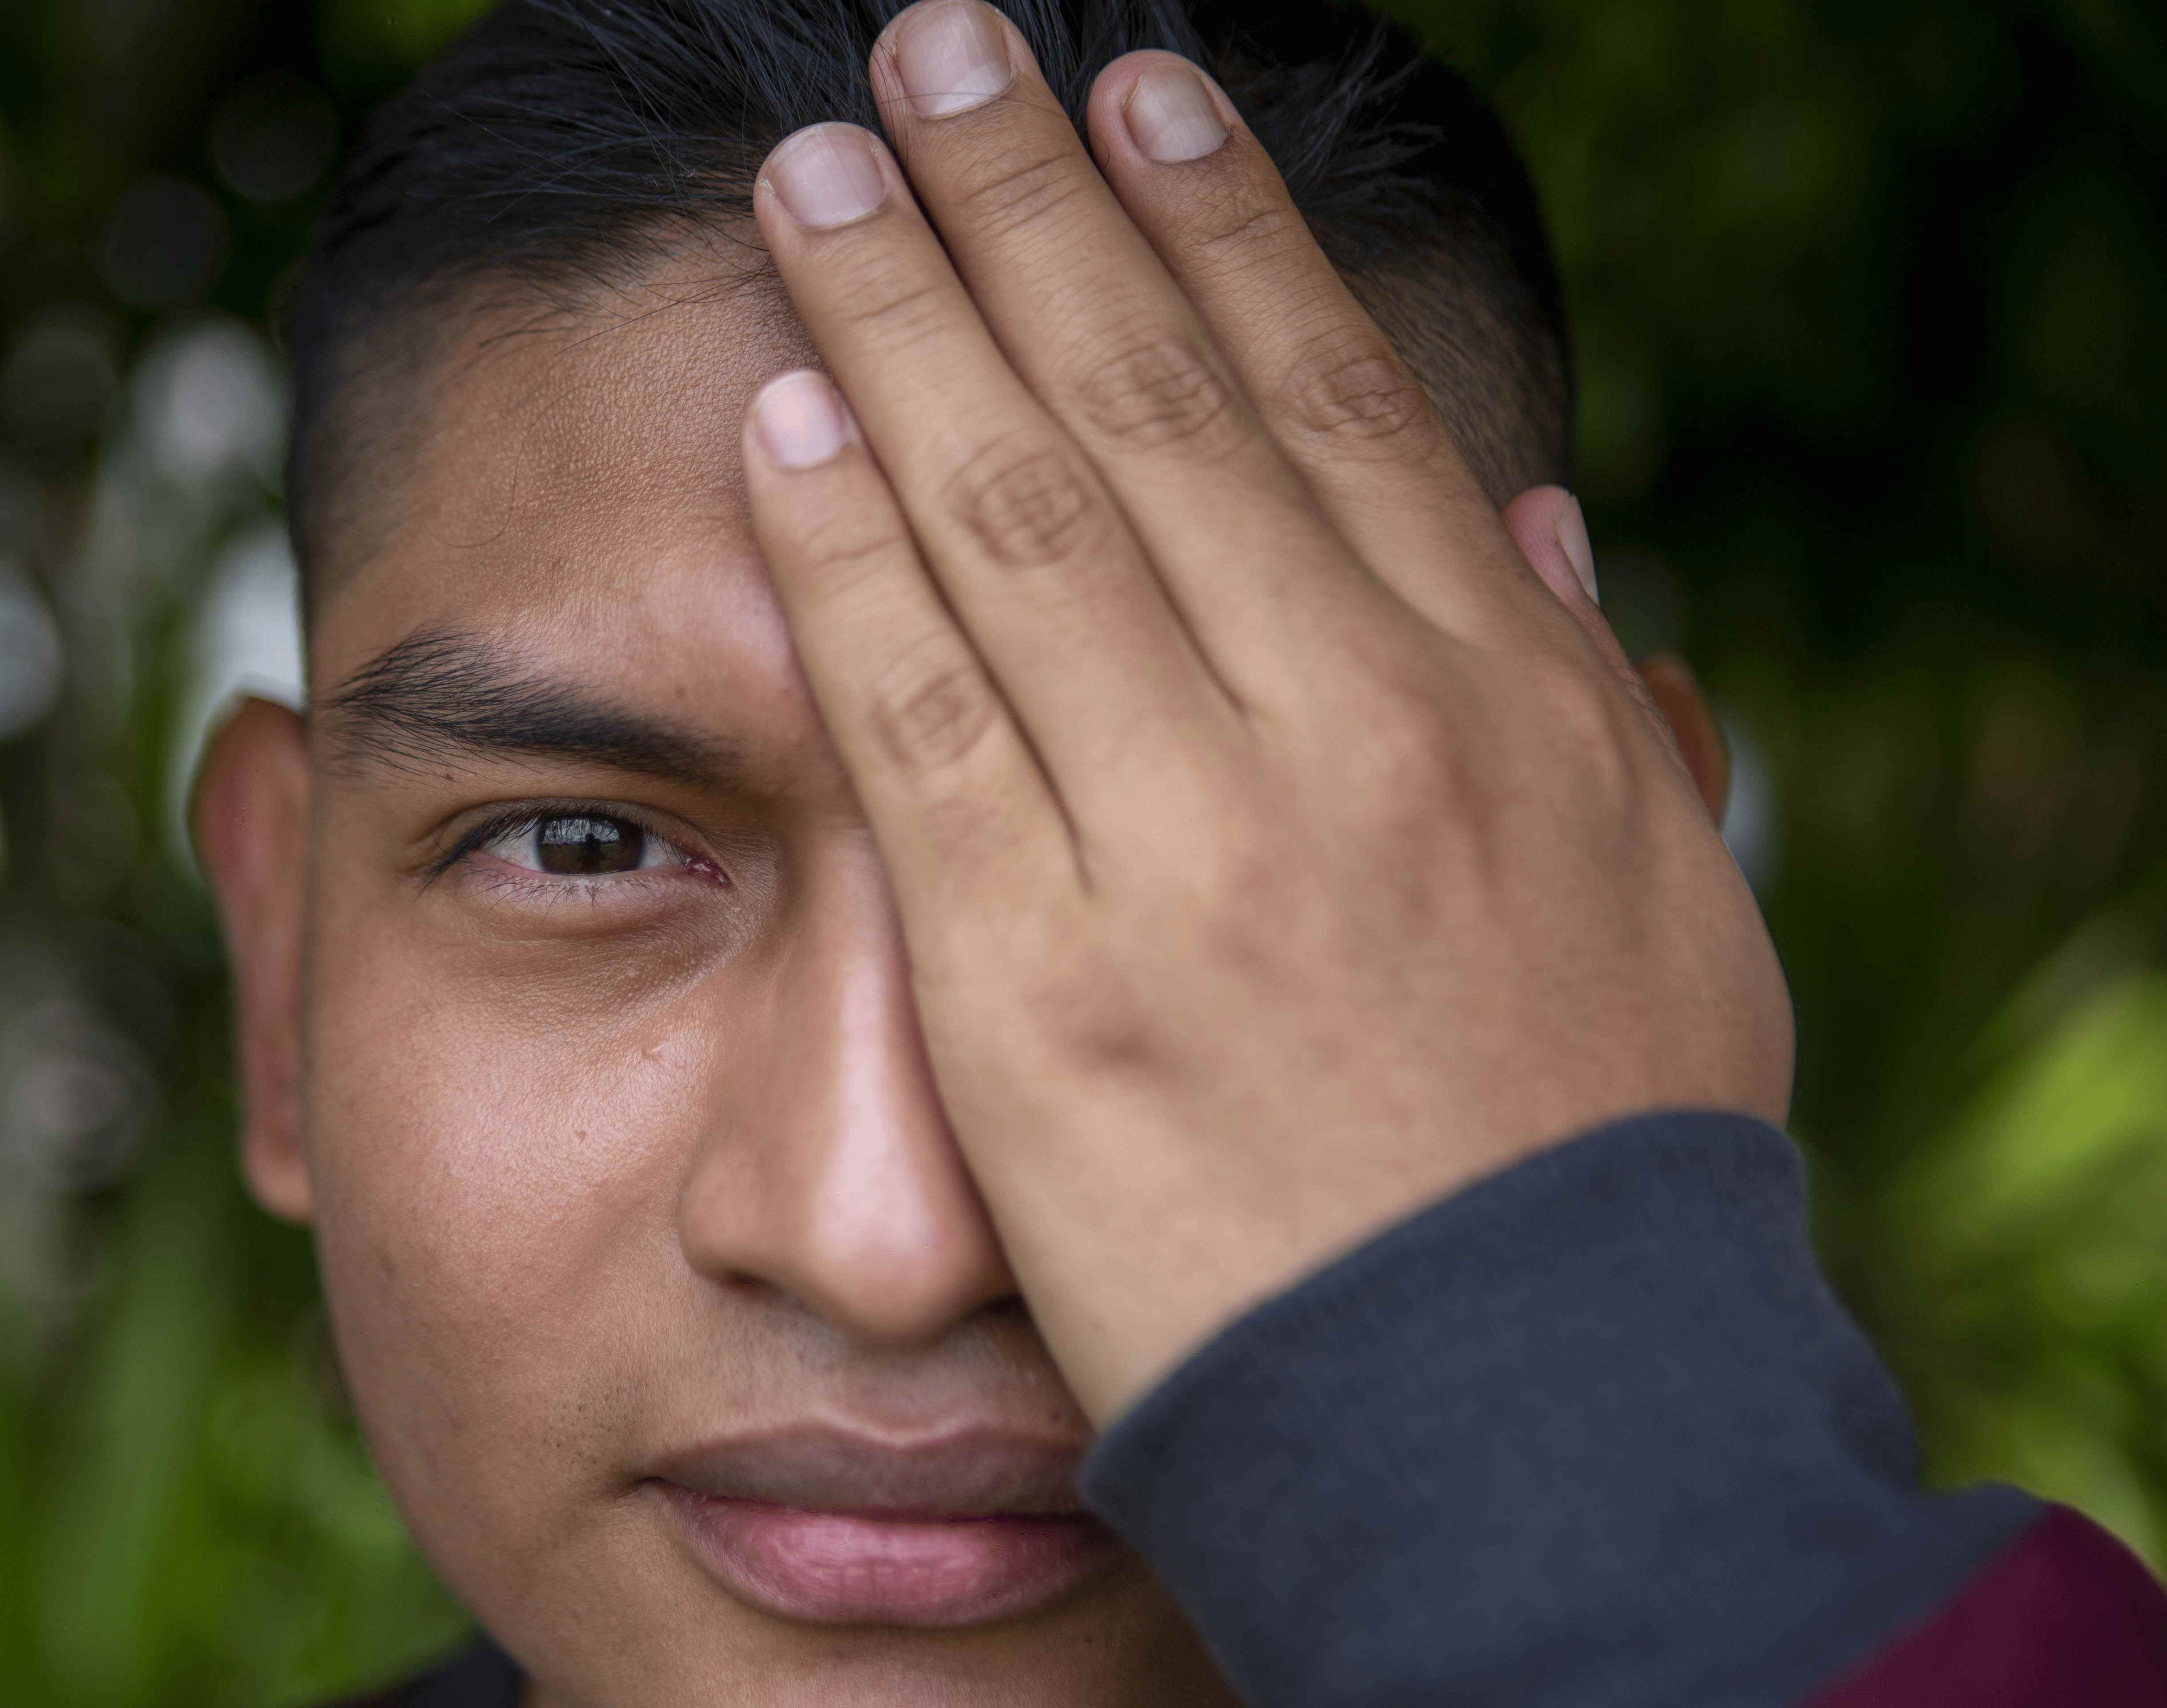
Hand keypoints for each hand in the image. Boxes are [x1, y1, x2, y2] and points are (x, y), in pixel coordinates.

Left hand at [739, 0, 1791, 1423]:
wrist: (1530, 1414)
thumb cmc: (1588, 1164)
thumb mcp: (1663, 908)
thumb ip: (1594, 706)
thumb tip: (1535, 519)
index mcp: (1493, 700)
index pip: (1327, 402)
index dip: (1218, 233)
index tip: (1135, 102)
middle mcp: (1345, 732)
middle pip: (1153, 407)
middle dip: (1031, 206)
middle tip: (933, 55)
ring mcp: (1191, 848)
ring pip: (1024, 515)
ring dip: (911, 317)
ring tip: (818, 170)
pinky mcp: (1044, 980)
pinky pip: (924, 716)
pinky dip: (847, 552)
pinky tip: (782, 418)